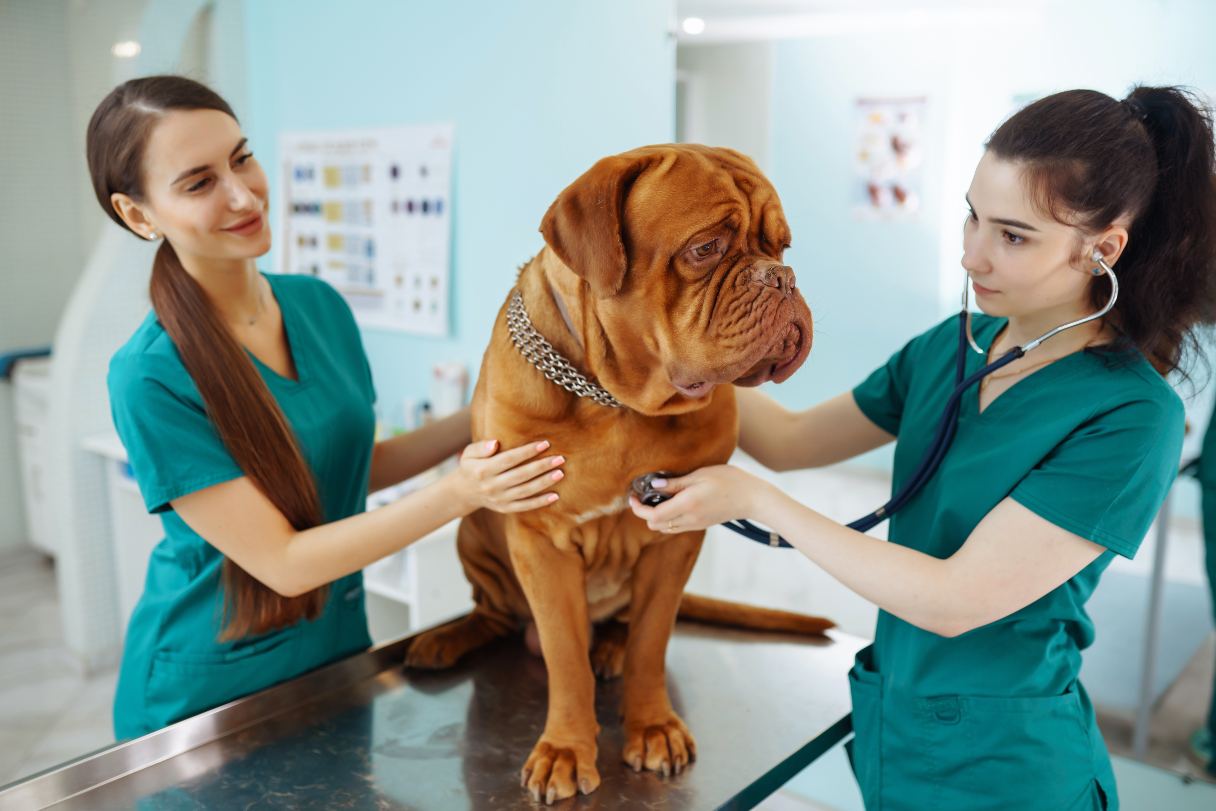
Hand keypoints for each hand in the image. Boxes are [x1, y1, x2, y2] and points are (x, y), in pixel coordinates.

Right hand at [451, 439, 565, 514]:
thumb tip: (495, 443)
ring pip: (526, 491)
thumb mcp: (469, 453)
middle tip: (560, 458)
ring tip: (560, 473)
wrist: (465, 492)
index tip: (545, 443)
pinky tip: (555, 495)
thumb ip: (481, 447)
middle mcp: (492, 486)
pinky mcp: (505, 508)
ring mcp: (499, 499)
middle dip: (541, 466)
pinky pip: (525, 506)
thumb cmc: (472, 466)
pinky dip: (540, 502)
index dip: (527, 451)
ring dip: (544, 482)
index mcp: (483, 470)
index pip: (509, 459)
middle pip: (521, 475)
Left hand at [627, 465, 768, 533]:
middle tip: (643, 495)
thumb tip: (653, 485)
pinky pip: (676, 527)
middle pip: (655, 525)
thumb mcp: (700, 475)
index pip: (652, 515)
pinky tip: (672, 503)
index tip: (634, 496)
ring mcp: (695, 524)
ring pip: (664, 528)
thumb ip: (675, 483)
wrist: (752, 498)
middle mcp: (688, 519)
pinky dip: (667, 519)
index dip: (638, 508)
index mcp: (686, 505)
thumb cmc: (729, 481)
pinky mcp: (700, 525)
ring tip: (657, 498)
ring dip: (656, 516)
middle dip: (645, 512)